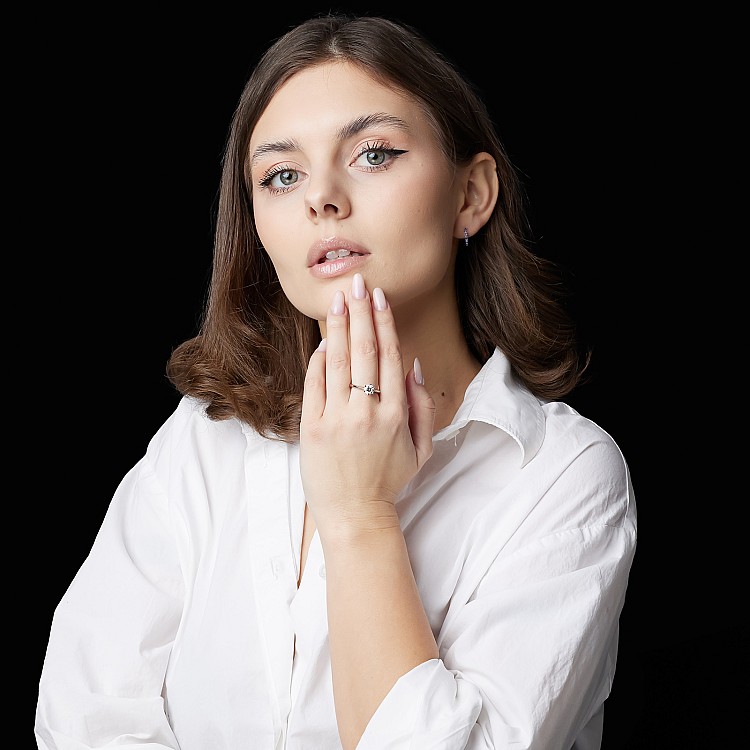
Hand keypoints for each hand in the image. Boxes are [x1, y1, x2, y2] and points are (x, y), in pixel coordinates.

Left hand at [300, 273, 435, 539]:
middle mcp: (367, 412)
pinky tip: (322, 340)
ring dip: (337, 326)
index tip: (380, 298)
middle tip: (357, 283)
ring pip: (336, 361)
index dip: (384, 323)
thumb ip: (423, 407)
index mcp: (396, 414)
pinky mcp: (311, 428)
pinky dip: (318, 359)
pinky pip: (313, 384)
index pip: (389, 357)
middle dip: (360, 312)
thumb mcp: (422, 449)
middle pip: (363, 351)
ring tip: (337, 299)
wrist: (355, 515)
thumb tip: (414, 366)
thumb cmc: (389, 481)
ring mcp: (336, 419)